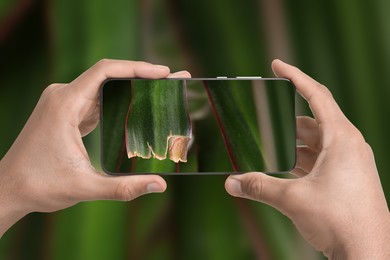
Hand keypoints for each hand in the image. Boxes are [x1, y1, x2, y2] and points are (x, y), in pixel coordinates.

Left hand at [0, 59, 190, 236]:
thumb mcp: (85, 187)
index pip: (105, 71)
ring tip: (160, 90)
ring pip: (102, 86)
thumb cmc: (39, 185)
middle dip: (141, 76)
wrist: (8, 188)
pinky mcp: (65, 112)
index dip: (136, 67)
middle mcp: (62, 96)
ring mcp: (62, 103)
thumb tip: (160, 185)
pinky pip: (95, 98)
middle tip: (172, 80)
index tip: (163, 72)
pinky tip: (135, 106)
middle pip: (108, 76)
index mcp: (65, 104)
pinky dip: (117, 100)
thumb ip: (123, 188)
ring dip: (130, 87)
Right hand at [225, 60, 389, 258]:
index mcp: (341, 138)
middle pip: (313, 119)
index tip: (277, 65)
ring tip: (269, 145)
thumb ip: (259, 186)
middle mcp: (348, 145)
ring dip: (293, 142)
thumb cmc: (341, 220)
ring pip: (316, 142)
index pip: (316, 94)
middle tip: (264, 117)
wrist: (368, 253)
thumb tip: (231, 182)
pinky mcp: (347, 177)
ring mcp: (350, 162)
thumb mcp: (292, 198)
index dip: (295, 76)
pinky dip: (302, 159)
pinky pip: (321, 158)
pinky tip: (285, 167)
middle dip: (285, 119)